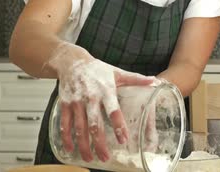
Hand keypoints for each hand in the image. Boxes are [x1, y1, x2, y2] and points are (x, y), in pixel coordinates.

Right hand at [47, 43, 154, 161]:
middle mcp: (90, 97)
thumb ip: (136, 79)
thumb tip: (155, 82)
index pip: (113, 110)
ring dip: (84, 145)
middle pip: (94, 124)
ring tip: (91, 158)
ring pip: (79, 128)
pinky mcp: (64, 105)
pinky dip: (67, 138)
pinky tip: (71, 149)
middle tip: (106, 157)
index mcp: (106, 90)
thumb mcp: (117, 72)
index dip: (118, 125)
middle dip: (100, 143)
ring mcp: (76, 102)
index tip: (123, 139)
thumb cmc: (97, 69)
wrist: (72, 62)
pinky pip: (65, 124)